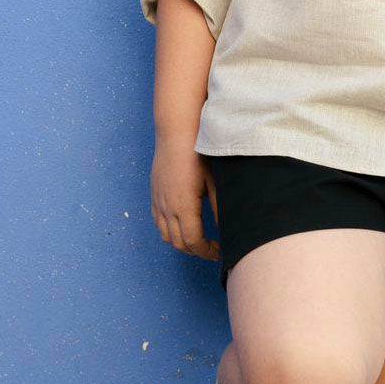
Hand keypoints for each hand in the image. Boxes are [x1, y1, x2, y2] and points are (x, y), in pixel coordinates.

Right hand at [150, 135, 219, 260]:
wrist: (175, 132)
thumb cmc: (198, 153)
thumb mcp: (216, 182)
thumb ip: (220, 209)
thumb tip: (230, 231)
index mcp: (184, 206)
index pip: (193, 242)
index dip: (207, 252)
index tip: (220, 252)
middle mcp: (167, 207)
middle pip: (179, 243)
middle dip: (197, 251)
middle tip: (213, 249)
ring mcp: (159, 202)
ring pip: (166, 236)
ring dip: (182, 243)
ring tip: (199, 241)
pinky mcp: (154, 195)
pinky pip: (158, 223)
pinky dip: (170, 232)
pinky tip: (183, 226)